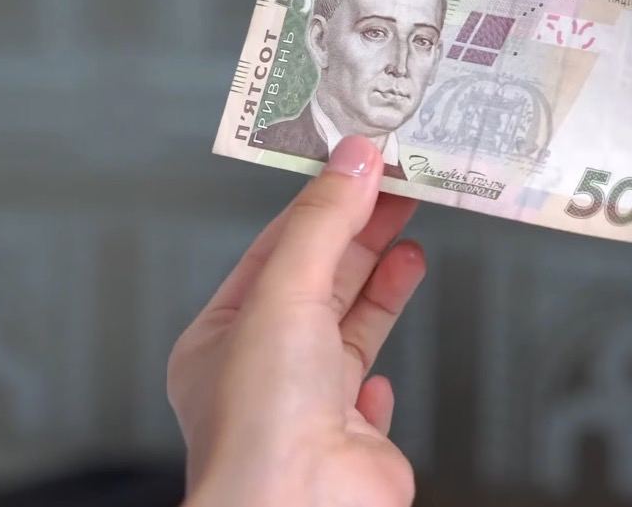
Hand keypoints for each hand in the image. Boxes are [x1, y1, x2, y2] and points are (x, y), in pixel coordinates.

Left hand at [168, 136, 424, 506]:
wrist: (303, 505)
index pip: (274, 249)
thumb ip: (323, 222)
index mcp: (220, 338)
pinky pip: (366, 392)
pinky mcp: (354, 436)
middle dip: (360, 235)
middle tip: (398, 191)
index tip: (355, 167)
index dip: (319, 204)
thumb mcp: (285, 294)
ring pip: (348, 330)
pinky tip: (387, 354)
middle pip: (318, 283)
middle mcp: (261, 373)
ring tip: (411, 244)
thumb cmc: (262, 422)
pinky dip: (379, 364)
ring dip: (379, 286)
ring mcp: (308, 406)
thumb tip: (354, 159)